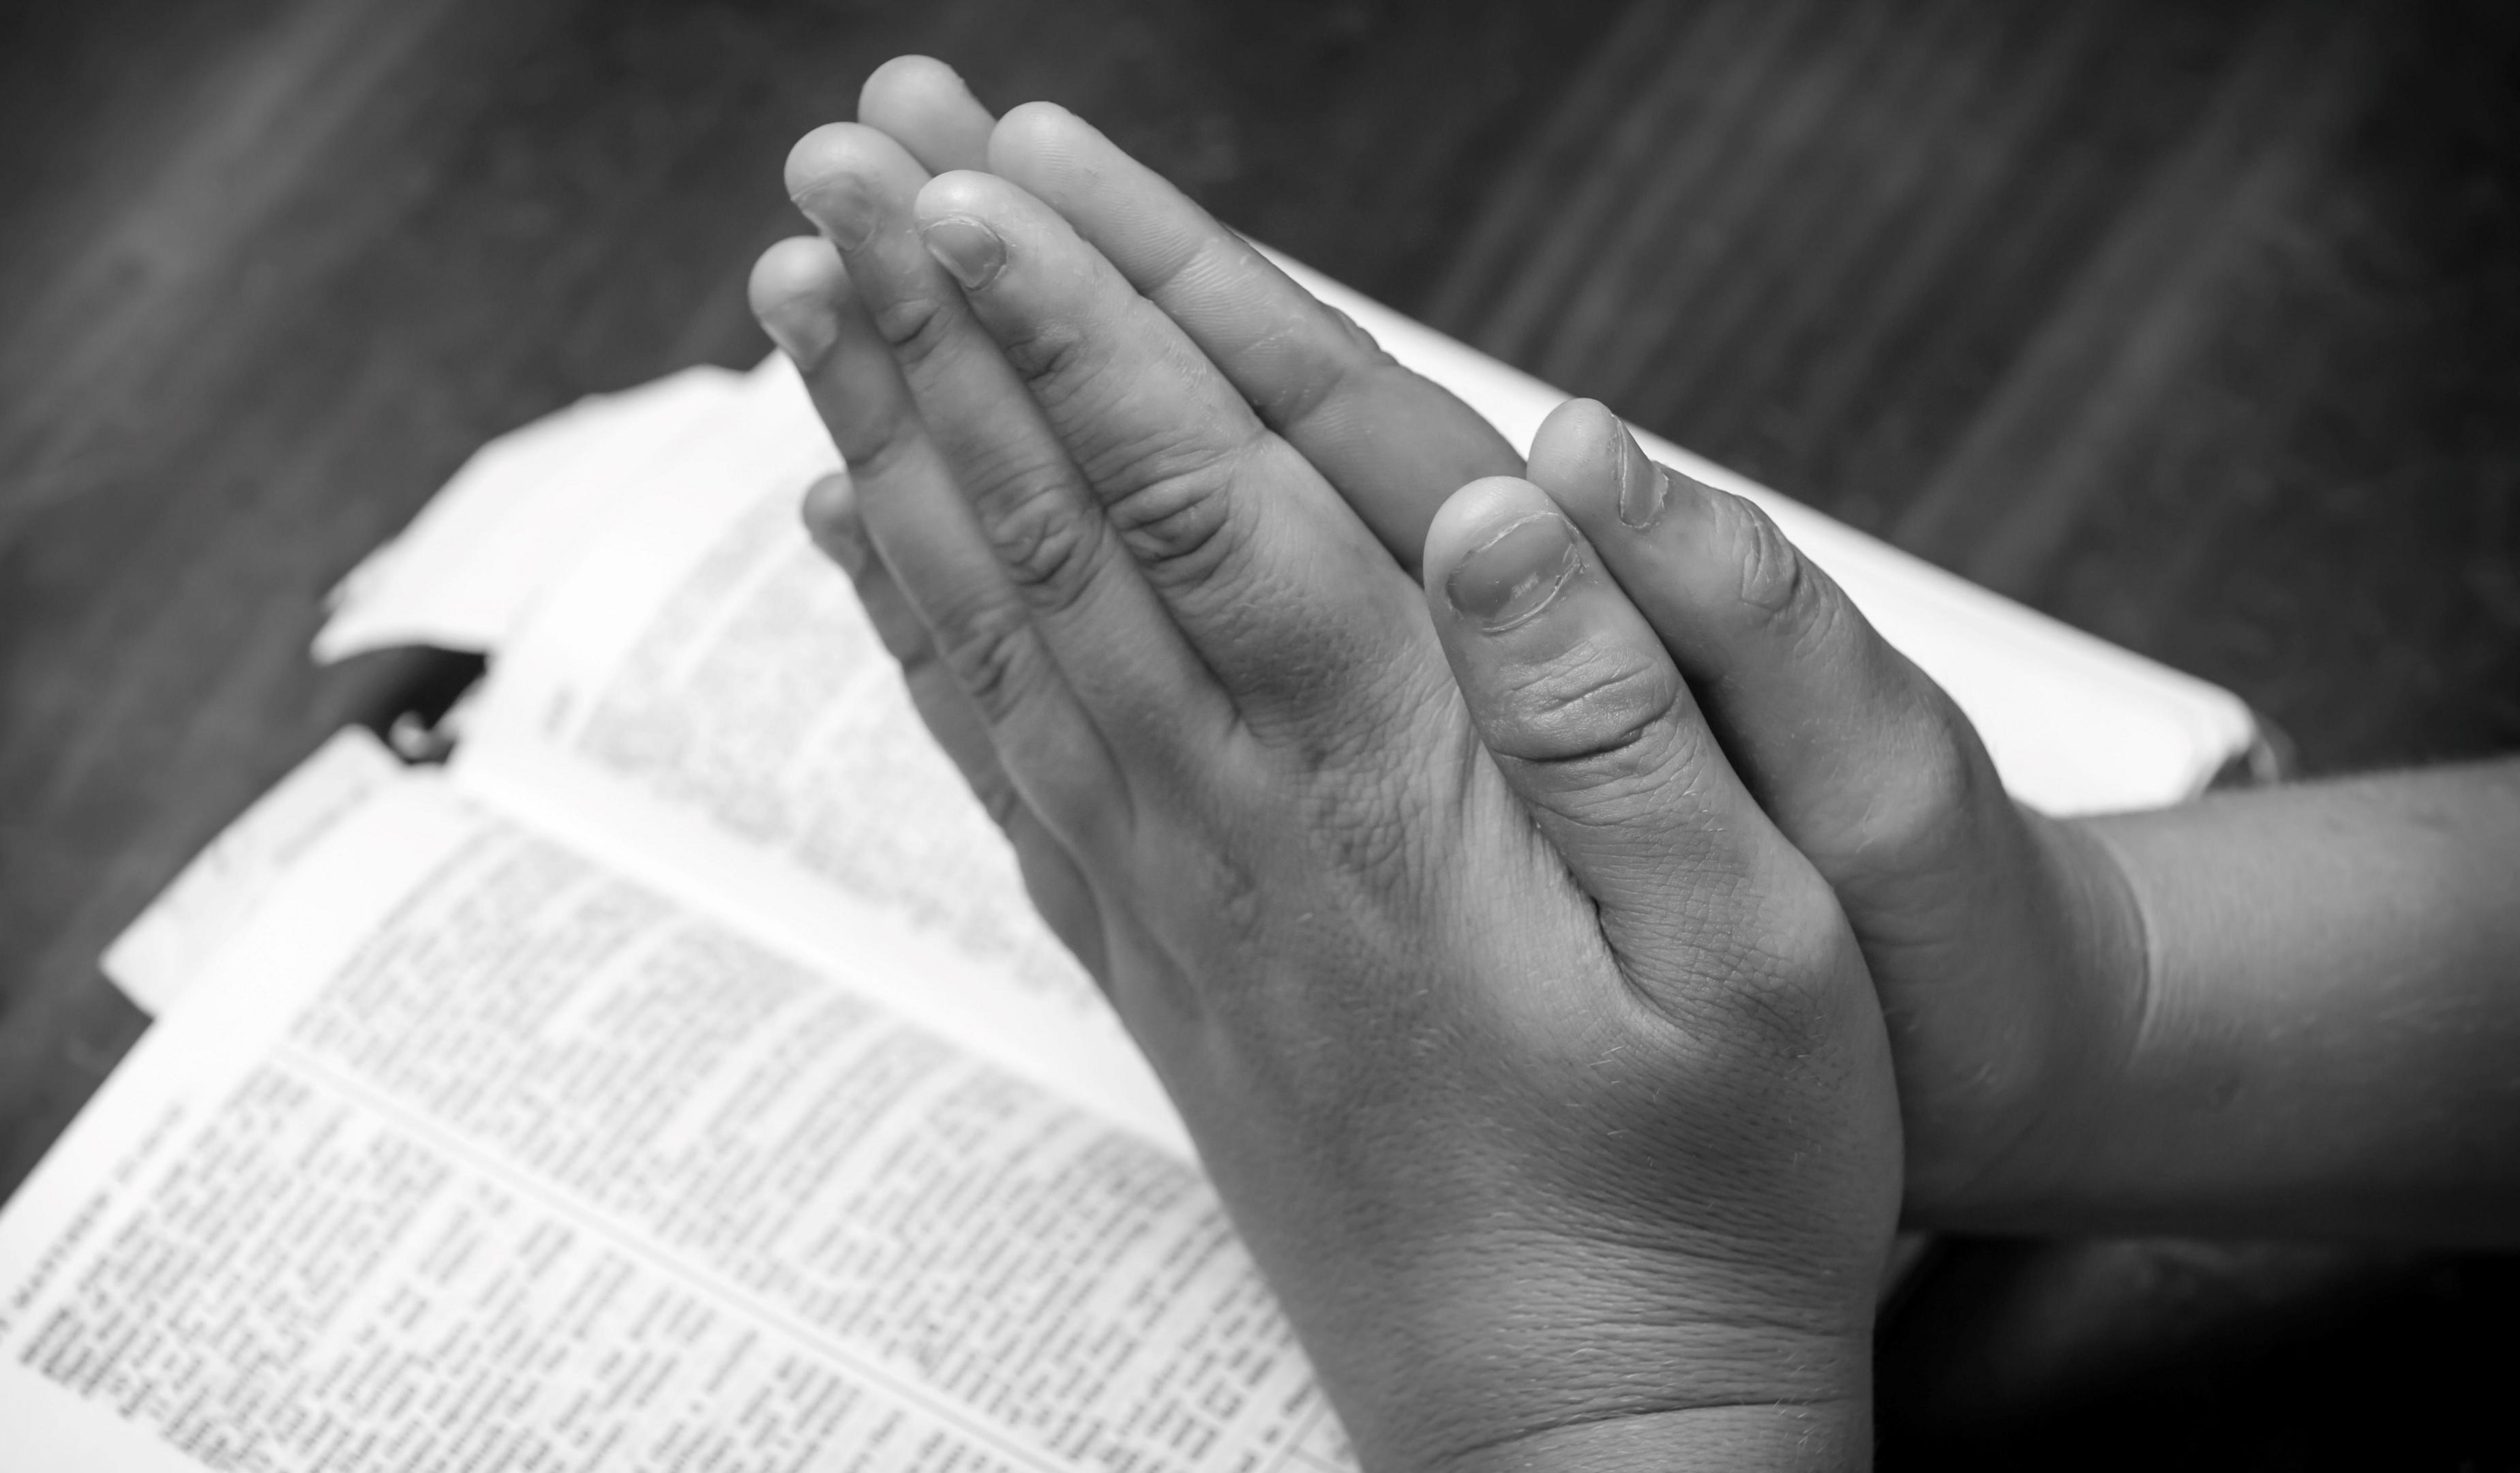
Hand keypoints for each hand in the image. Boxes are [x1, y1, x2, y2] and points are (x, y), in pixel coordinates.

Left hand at [751, 76, 1900, 1470]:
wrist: (1583, 1429)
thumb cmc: (1710, 1199)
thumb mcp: (1772, 960)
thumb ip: (1627, 718)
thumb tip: (1510, 499)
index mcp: (1399, 793)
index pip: (1209, 506)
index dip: (1086, 330)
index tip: (974, 182)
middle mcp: (1247, 824)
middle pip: (1061, 527)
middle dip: (946, 324)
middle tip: (839, 157)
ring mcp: (1179, 898)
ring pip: (999, 624)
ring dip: (895, 443)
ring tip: (804, 293)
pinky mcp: (1157, 964)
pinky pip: (1000, 760)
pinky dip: (913, 629)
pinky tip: (857, 539)